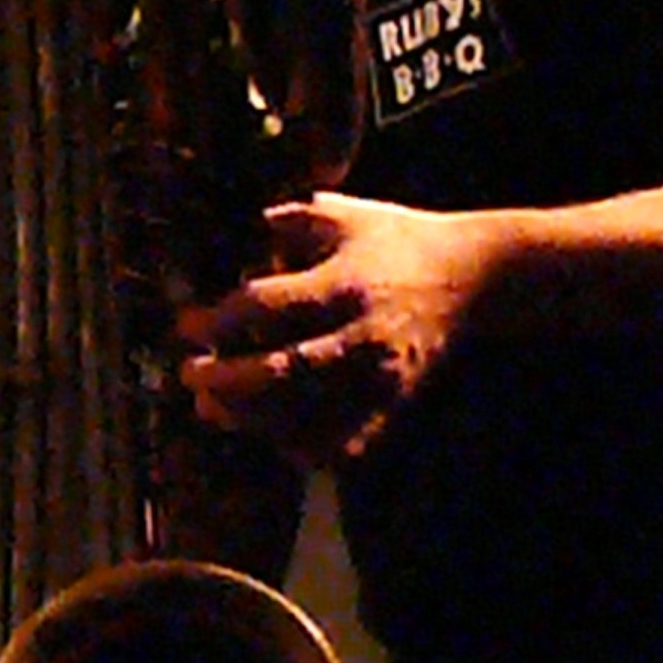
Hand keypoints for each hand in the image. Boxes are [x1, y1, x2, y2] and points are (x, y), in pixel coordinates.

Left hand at [178, 191, 496, 464]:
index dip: (218, 320)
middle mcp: (359, 334)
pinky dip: (304, 447)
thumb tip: (249, 227)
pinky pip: (345, 443)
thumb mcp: (347, 214)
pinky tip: (271, 436)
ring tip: (213, 408)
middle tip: (189, 374)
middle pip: (281, 369)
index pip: (266, 308)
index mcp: (342, 284)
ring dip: (252, 417)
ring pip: (307, 414)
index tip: (185, 326)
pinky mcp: (395, 404)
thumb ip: (293, 219)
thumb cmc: (400, 239)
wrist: (476, 276)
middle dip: (225, 378)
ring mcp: (379, 376)